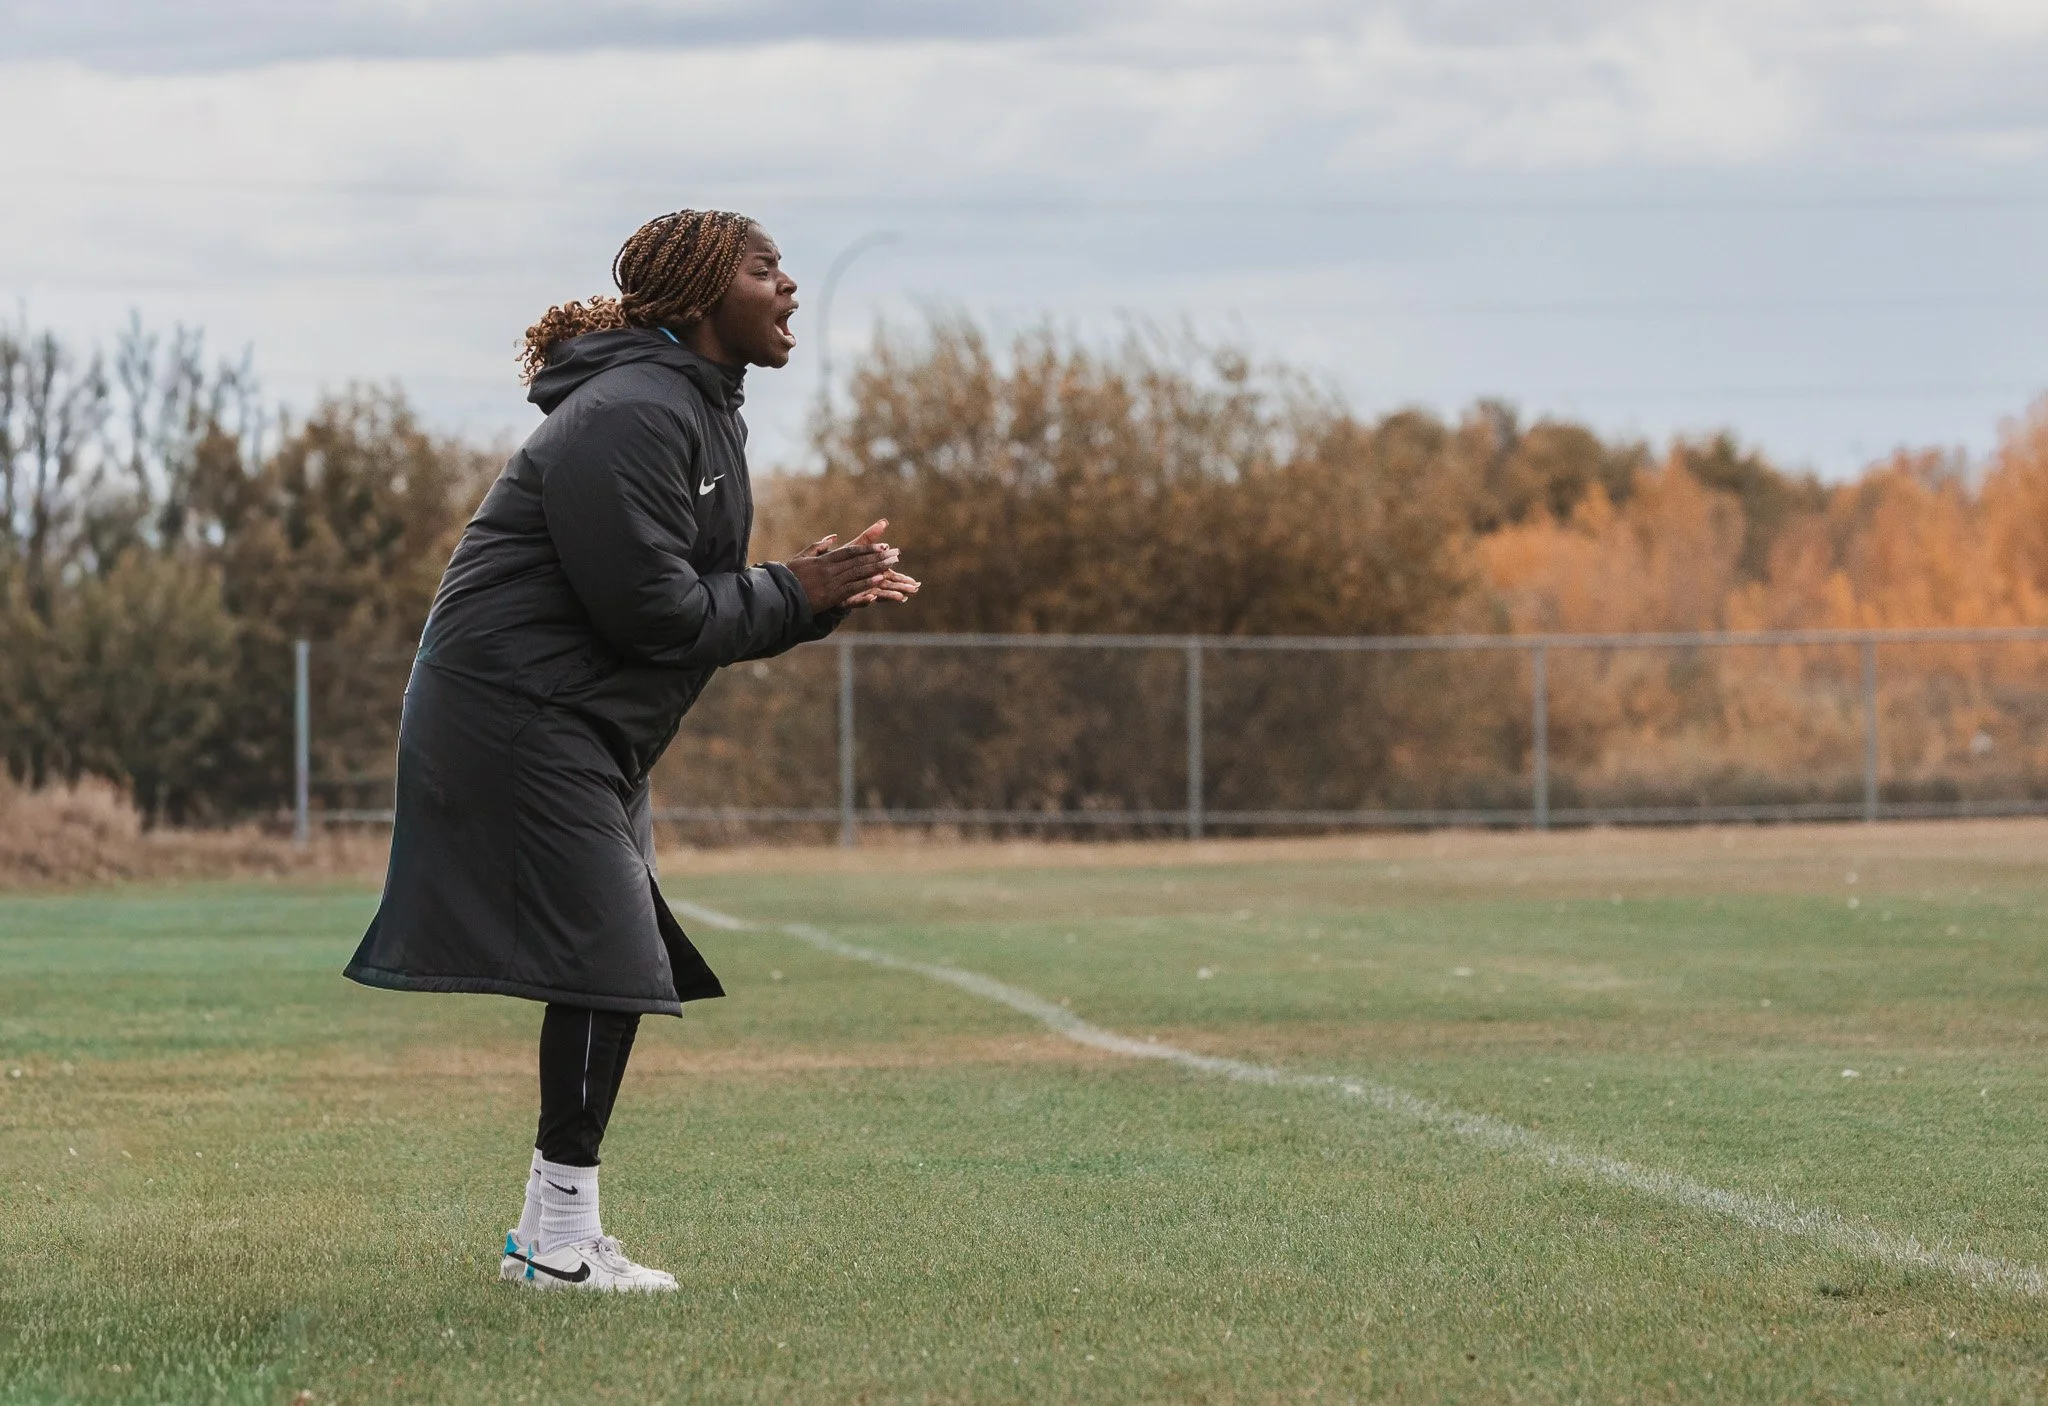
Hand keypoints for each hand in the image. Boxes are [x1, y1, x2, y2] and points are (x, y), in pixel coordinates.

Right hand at [783, 519, 916, 612]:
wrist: (779, 597)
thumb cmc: (789, 578)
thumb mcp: (801, 558)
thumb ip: (818, 547)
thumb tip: (832, 537)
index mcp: (824, 560)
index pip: (850, 551)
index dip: (867, 549)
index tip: (882, 546)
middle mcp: (830, 569)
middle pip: (858, 560)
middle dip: (878, 557)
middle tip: (895, 553)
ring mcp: (832, 582)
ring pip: (858, 572)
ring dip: (877, 568)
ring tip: (892, 564)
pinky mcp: (832, 596)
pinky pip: (852, 588)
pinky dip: (866, 583)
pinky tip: (879, 580)